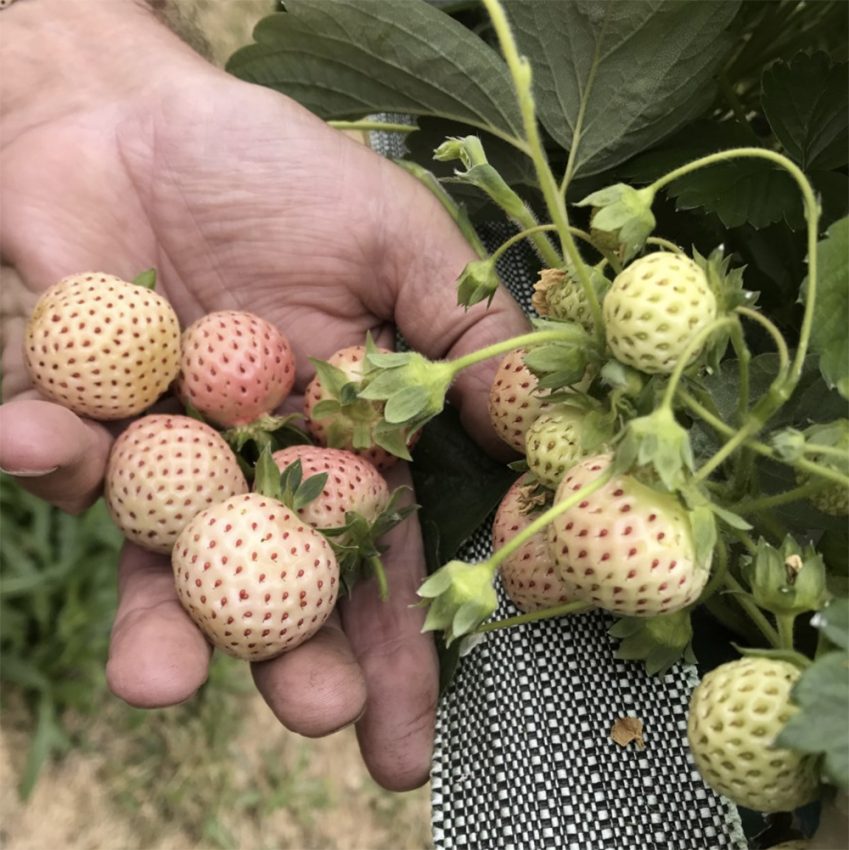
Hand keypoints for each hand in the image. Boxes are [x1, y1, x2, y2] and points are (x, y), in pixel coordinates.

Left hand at [0, 0, 527, 789]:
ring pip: (168, 565)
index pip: (384, 551)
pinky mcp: (86, 423)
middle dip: (297, 661)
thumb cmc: (278, 170)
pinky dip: (53, 462)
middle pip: (282, 588)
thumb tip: (527, 427)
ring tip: (158, 680)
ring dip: (160, 625)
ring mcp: (172, 452)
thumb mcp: (394, 236)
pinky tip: (49, 446)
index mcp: (348, 430)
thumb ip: (459, 327)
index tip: (412, 730)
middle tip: (318, 716)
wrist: (134, 117)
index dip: (401, 642)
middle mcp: (264, 460)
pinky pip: (66, 466)